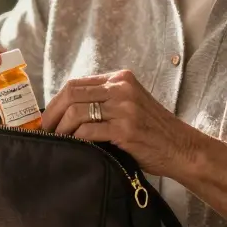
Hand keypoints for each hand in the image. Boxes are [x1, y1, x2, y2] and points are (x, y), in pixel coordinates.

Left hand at [41, 70, 201, 177]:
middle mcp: (122, 88)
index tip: (47, 118)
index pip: (76, 84)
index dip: (55, 102)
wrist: (182, 148)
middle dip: (52, 114)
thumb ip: (104, 100)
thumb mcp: (129, 104)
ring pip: (76, 112)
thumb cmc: (152, 131)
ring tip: (57, 142)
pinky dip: (75, 140)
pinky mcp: (126, 129)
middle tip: (45, 131)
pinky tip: (73, 148)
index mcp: (121, 78)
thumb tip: (64, 111)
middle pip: (72, 94)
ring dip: (61, 129)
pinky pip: (88, 132)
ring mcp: (125, 108)